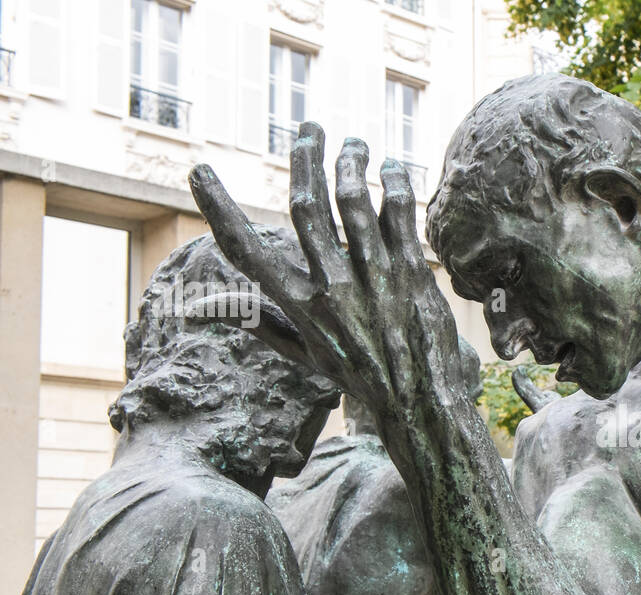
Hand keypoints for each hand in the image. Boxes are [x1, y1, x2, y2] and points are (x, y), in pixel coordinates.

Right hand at [188, 122, 461, 413]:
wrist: (420, 399)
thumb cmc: (359, 376)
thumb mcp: (305, 356)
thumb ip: (261, 324)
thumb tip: (203, 310)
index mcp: (299, 305)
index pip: (246, 251)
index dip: (218, 209)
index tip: (200, 172)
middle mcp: (332, 285)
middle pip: (306, 206)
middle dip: (304, 158)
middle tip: (309, 128)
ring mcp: (373, 275)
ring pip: (352, 200)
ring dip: (350, 161)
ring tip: (351, 142)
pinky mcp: (410, 270)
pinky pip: (398, 213)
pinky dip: (394, 183)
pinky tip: (392, 167)